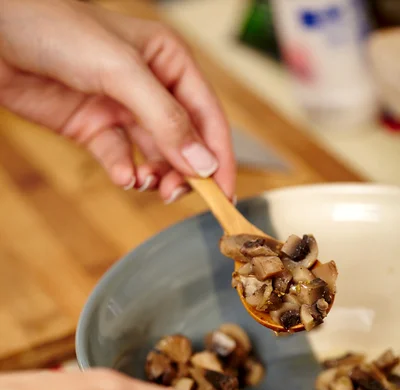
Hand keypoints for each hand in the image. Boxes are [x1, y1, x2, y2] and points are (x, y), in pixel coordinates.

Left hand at [0, 0, 234, 201]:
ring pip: (155, 155)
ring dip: (157, 175)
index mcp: (170, 63)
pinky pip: (121, 158)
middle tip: (178, 194)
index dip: (219, 156)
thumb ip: (166, 120)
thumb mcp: (122, 73)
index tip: (224, 192)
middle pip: (185, 141)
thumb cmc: (57, 30)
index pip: (208, 117)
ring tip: (149, 184)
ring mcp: (122, 110)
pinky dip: (125, 172)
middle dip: (186, 171)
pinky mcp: (95, 129)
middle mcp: (152, 88)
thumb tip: (203, 164)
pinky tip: (124, 176)